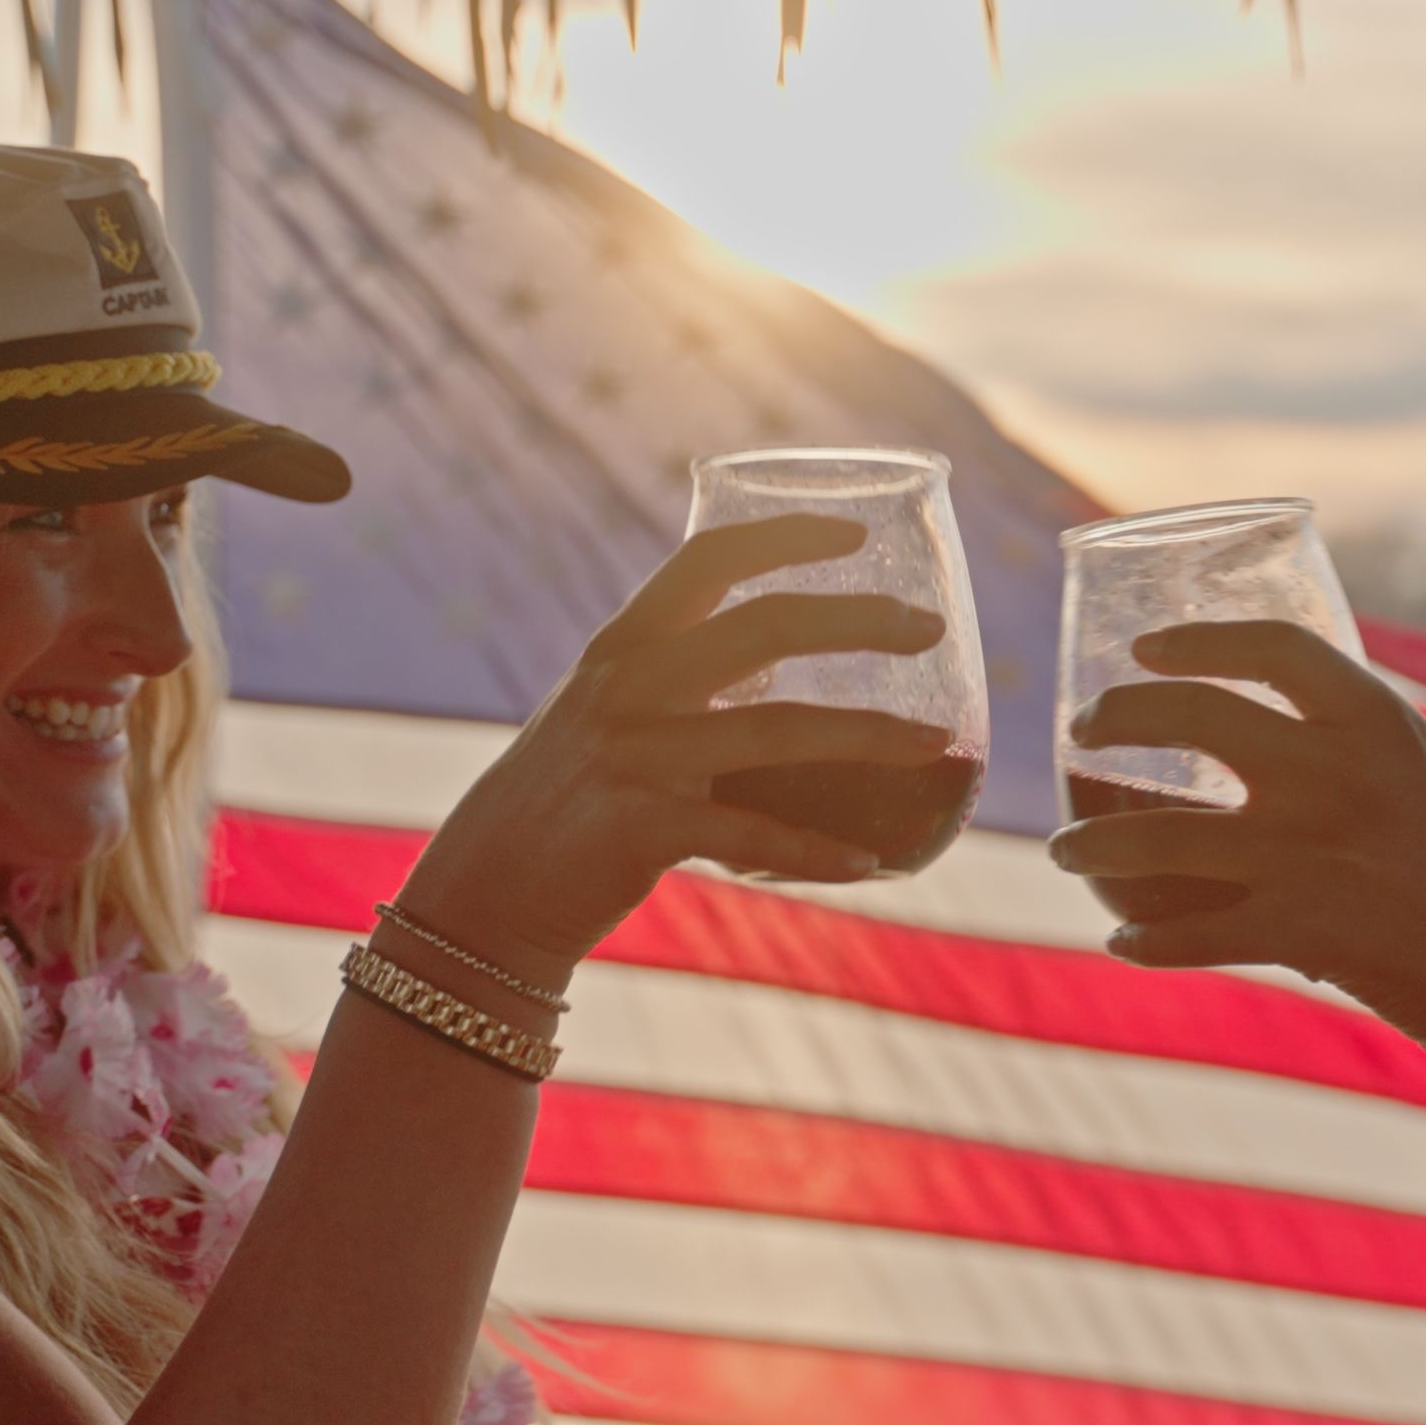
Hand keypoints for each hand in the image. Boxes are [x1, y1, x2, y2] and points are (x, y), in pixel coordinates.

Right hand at [399, 516, 953, 977]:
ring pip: (779, 730)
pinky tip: (872, 860)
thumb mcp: (610, 711)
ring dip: (870, 736)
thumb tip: (781, 657)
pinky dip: (818, 850)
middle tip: (927, 627)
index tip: (856, 535)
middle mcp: (630, 688)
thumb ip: (684, 676)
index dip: (786, 536)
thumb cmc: (566, 796)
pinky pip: (753, 834)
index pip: (709, 559)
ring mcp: (637, 757)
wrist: (487, 888)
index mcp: (624, 646)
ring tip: (938, 744)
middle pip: (765, 626)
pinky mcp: (645, 830)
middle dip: (859, 620)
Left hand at [1045, 621, 1425, 1061]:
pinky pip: (1188, 935)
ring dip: (1091, 844)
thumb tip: (1254, 692)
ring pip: (1158, 837)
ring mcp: (1309, 854)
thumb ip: (1342, 726)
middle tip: (1082, 731)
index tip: (1144, 648)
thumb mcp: (1415, 762)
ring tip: (1063, 849)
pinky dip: (1145, 939)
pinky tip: (1122, 938)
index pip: (1268, 646)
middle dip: (1115, 717)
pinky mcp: (1296, 929)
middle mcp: (1334, 774)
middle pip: (1190, 716)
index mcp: (1373, 718)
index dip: (1194, 640)